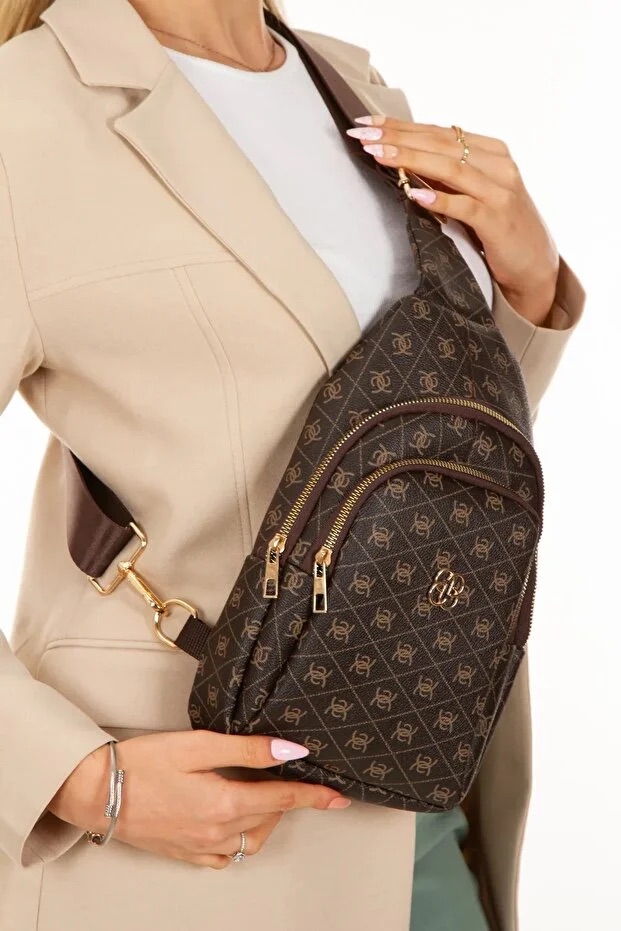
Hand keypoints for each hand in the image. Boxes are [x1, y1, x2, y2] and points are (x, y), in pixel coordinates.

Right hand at [49, 731, 349, 868]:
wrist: (97, 792)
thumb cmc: (142, 763)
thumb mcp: (198, 744)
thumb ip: (247, 749)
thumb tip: (290, 749)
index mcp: (224, 803)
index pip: (283, 798)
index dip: (314, 796)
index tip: (339, 797)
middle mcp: (217, 832)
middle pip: (269, 816)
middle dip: (286, 798)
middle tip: (292, 776)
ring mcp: (201, 847)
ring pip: (251, 838)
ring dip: (264, 817)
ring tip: (261, 792)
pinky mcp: (185, 854)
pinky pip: (225, 855)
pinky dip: (239, 839)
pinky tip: (234, 821)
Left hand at [347, 116, 559, 325]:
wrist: (534, 264)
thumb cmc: (498, 226)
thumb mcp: (474, 192)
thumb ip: (448, 175)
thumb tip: (403, 158)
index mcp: (491, 151)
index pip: (439, 132)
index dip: (402, 126)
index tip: (368, 124)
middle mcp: (498, 165)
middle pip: (441, 145)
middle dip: (398, 138)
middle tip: (363, 136)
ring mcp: (500, 192)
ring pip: (450, 169)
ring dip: (411, 160)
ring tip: (380, 155)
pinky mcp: (497, 221)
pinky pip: (465, 207)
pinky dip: (440, 200)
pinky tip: (415, 195)